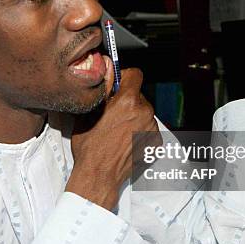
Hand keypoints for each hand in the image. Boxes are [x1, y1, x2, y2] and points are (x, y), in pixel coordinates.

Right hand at [66, 57, 158, 210]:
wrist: (99, 175)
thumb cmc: (90, 147)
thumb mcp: (88, 112)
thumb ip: (102, 87)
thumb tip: (108, 68)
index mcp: (128, 101)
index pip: (135, 74)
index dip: (124, 78)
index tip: (116, 85)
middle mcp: (144, 112)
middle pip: (138, 95)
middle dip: (126, 101)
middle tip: (111, 114)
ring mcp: (152, 128)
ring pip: (143, 112)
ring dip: (133, 116)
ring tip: (116, 131)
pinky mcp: (156, 142)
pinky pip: (148, 128)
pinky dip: (139, 131)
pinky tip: (125, 140)